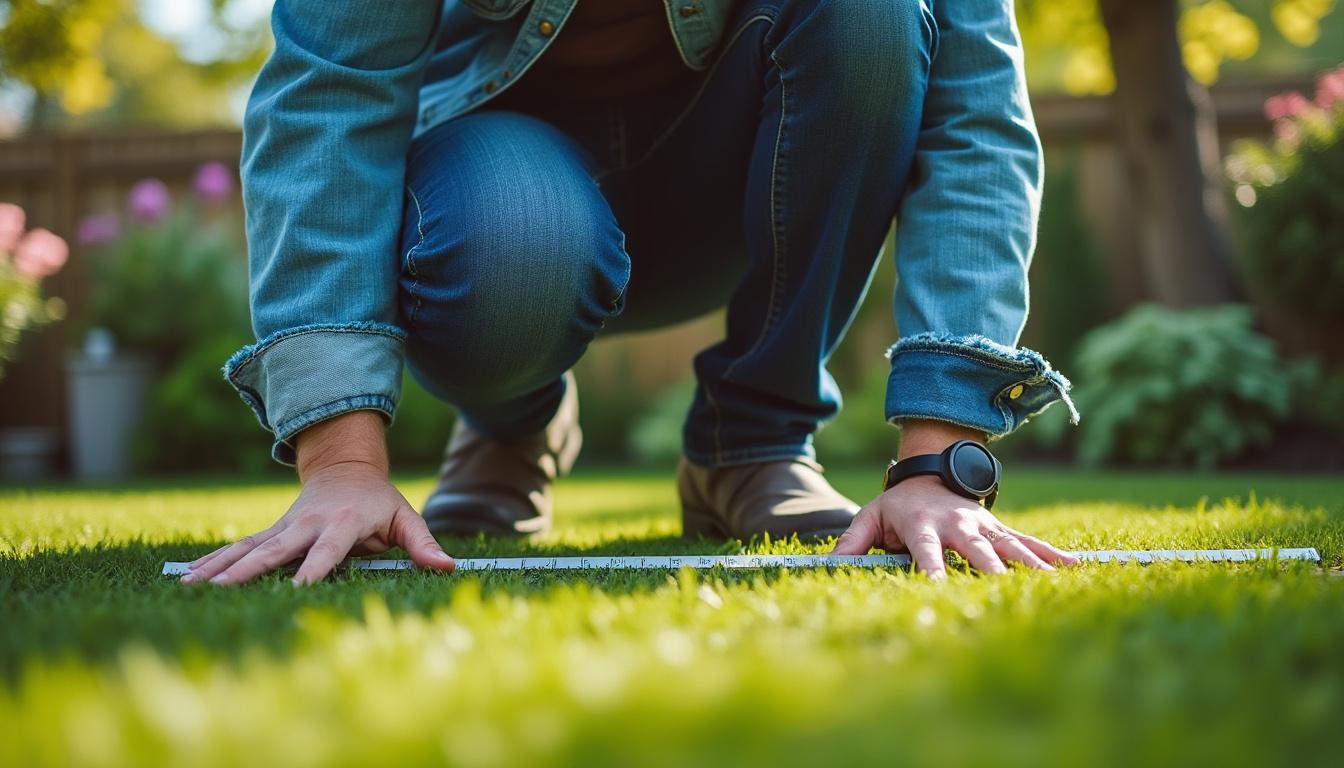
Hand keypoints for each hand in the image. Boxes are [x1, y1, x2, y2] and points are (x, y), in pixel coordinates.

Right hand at [182, 411, 453, 584]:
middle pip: (277, 550)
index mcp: (344, 522)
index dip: (313, 570)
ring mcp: (286, 526)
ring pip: (250, 547)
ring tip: (191, 586)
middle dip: (250, 570)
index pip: (327, 551)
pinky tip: (187, 579)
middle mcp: (309, 524)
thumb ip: (424, 544)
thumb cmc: (379, 501)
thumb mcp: (406, 517)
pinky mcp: (272, 531)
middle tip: (222, 589)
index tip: (296, 590)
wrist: (346, 467)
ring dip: (221, 566)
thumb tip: (448, 566)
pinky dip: (214, 561)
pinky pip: (240, 547)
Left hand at [829, 420, 1078, 577]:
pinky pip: (1028, 541)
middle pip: (976, 551)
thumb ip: (852, 541)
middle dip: (990, 571)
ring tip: (1050, 585)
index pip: (928, 552)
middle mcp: (957, 525)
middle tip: (1004, 594)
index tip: (941, 592)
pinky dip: (1051, 554)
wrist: (930, 472)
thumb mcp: (871, 516)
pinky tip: (1075, 567)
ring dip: (1029, 565)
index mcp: (923, 526)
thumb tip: (830, 563)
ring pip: (1008, 546)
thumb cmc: (898, 506)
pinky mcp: (998, 528)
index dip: (934, 571)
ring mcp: (982, 526)